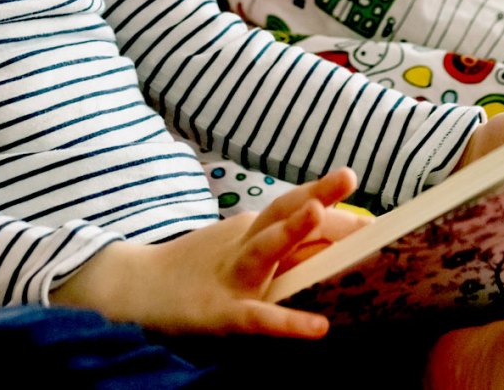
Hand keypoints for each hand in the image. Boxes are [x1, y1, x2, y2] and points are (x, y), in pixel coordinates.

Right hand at [50, 168, 367, 337]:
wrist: (136, 289)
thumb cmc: (201, 270)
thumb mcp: (242, 248)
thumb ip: (285, 244)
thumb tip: (339, 238)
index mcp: (252, 226)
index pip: (293, 204)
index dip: (328, 199)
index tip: (367, 200)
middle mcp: (244, 242)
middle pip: (282, 210)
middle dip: (317, 195)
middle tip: (350, 176)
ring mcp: (231, 275)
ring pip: (264, 249)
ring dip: (290, 230)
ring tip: (317, 214)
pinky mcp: (221, 313)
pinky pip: (259, 317)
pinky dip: (288, 321)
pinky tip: (318, 327)